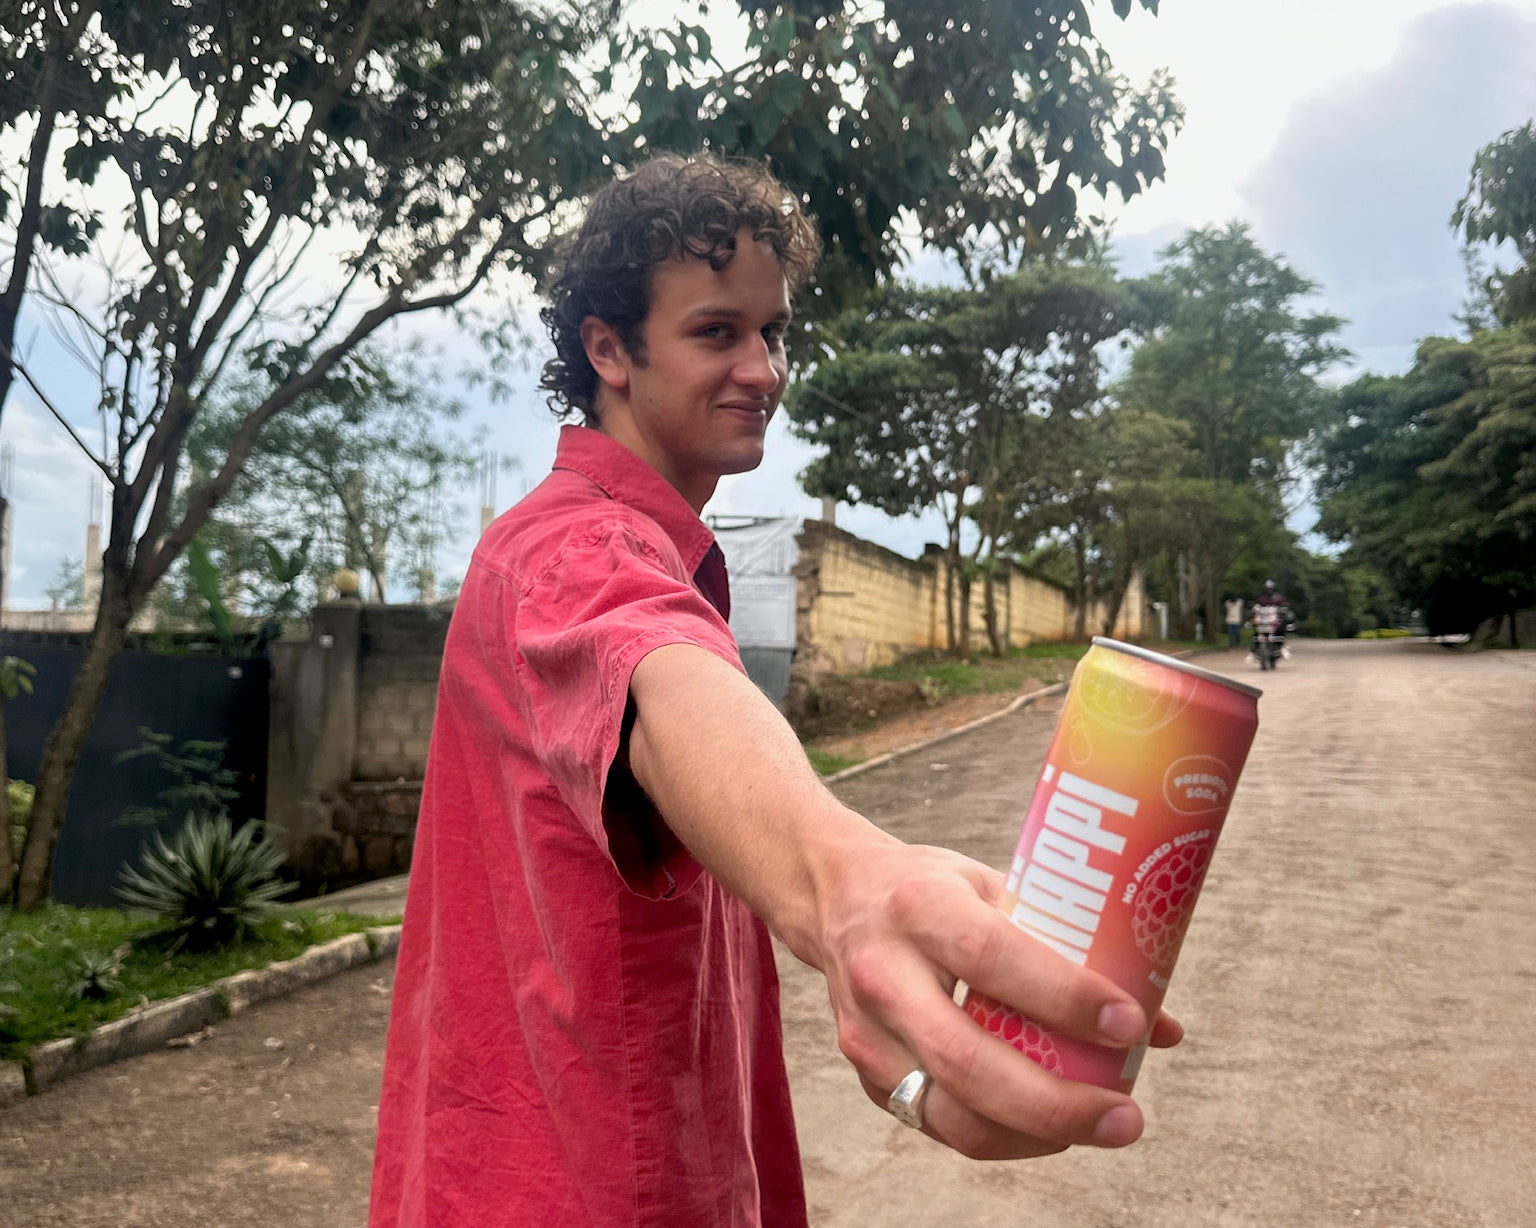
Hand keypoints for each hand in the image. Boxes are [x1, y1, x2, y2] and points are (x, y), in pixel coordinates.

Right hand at [803, 840, 1181, 1159]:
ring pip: (952, 1114)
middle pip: (968, 1061)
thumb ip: (1069, 945)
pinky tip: (1048, 1126)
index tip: (1130, 1020)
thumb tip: (1164, 1023)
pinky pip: (939, 1125)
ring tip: (1100, 1127)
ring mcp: (865, 1032)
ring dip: (1035, 1136)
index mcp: (919, 907)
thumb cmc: (928, 888)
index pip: (992, 956)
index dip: (1064, 995)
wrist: (828, 894)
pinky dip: (1002, 1135)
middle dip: (1057, 1104)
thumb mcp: (991, 885)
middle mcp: (882, 973)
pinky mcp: (865, 1072)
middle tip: (1127, 1117)